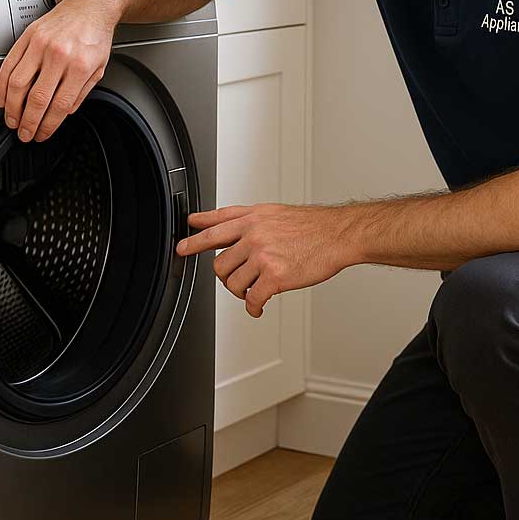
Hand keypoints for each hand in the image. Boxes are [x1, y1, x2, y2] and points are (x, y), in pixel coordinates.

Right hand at [0, 0, 118, 141]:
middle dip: (28, 122)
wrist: (90, 6)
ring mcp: (41, 45)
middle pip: (37, 99)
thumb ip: (81, 93)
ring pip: (18, 84)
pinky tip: (2, 98)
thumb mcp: (99, 68)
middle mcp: (59, 55)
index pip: (59, 105)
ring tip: (12, 120)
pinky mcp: (27, 37)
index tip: (41, 134)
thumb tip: (63, 113)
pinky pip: (9, 65)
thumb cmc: (95, 36)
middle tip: (24, 133)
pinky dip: (2, 85)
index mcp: (80, 66)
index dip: (48, 125)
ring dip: (12, 108)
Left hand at [175, 203, 353, 317]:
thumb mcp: (272, 212)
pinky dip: (253, 307)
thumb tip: (223, 223)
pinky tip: (259, 307)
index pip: (215, 228)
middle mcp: (253, 235)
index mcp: (252, 219)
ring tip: (253, 291)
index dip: (194, 239)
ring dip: (241, 292)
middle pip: (220, 263)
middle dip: (225, 277)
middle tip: (236, 280)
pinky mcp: (274, 276)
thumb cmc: (311, 226)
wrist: (337, 235)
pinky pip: (252, 299)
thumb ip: (245, 218)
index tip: (181, 247)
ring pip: (233, 283)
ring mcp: (263, 255)